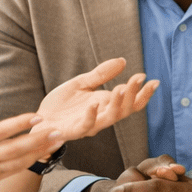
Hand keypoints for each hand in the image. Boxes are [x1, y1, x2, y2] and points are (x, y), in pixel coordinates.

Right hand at [0, 85, 65, 191]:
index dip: (19, 124)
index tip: (38, 116)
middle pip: (13, 149)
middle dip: (38, 140)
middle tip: (57, 130)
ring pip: (18, 162)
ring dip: (40, 151)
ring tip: (58, 141)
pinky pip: (14, 171)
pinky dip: (31, 162)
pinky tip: (44, 152)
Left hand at [35, 58, 157, 148]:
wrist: (38, 120)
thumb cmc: (61, 104)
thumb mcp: (82, 83)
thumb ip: (101, 74)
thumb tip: (122, 61)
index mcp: (106, 105)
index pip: (131, 102)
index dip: (143, 94)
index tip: (153, 80)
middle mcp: (102, 117)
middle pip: (125, 109)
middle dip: (135, 95)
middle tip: (139, 79)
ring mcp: (89, 125)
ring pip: (110, 118)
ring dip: (118, 103)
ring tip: (122, 87)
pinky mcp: (73, 130)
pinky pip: (85, 125)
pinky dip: (91, 115)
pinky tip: (94, 103)